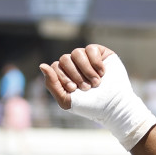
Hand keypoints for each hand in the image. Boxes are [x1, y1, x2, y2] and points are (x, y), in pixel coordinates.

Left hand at [40, 45, 155, 150]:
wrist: (113, 105)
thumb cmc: (90, 105)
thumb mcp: (67, 100)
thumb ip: (52, 84)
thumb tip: (42, 65)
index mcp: (64, 75)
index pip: (55, 67)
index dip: (63, 77)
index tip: (74, 89)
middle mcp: (74, 64)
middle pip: (64, 59)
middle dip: (75, 75)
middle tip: (86, 88)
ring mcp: (86, 58)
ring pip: (77, 53)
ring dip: (86, 70)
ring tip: (96, 83)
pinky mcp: (100, 53)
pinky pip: (90, 49)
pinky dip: (95, 63)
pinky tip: (102, 73)